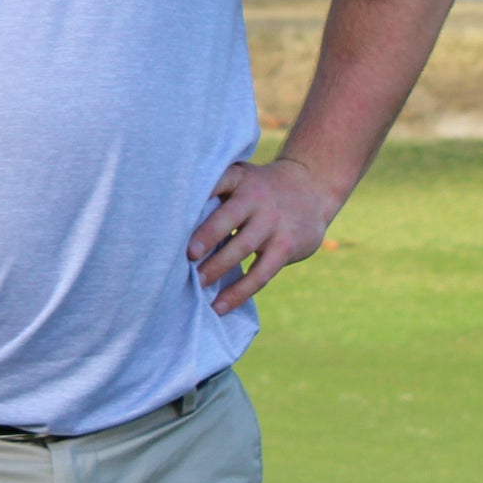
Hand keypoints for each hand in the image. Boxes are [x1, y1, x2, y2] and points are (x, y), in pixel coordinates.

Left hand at [187, 157, 339, 315]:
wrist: (311, 188)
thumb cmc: (260, 187)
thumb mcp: (241, 177)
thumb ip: (215, 190)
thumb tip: (171, 222)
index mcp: (239, 177)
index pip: (217, 181)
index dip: (198, 194)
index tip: (175, 212)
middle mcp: (256, 198)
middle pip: (227, 218)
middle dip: (205, 237)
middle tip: (186, 256)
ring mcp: (272, 223)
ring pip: (241, 248)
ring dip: (216, 268)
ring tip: (195, 285)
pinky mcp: (285, 247)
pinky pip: (259, 274)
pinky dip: (238, 292)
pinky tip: (219, 306)